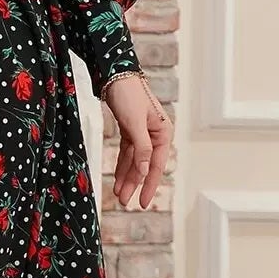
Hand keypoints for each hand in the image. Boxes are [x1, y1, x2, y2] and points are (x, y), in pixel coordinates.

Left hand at [104, 73, 170, 208]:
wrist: (115, 74)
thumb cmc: (128, 95)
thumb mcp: (135, 123)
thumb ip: (142, 149)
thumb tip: (146, 171)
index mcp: (163, 132)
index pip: (156, 165)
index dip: (148, 185)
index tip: (142, 202)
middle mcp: (156, 134)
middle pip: (145, 165)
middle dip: (134, 184)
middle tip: (125, 202)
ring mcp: (143, 132)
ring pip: (135, 160)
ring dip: (127, 177)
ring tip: (119, 194)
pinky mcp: (130, 130)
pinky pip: (128, 153)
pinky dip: (122, 165)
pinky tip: (118, 177)